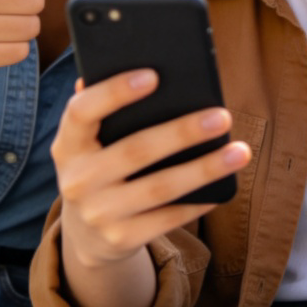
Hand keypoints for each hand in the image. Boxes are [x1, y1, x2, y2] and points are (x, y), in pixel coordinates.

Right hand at [51, 70, 250, 269]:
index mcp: (67, 144)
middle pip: (135, 150)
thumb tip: (137, 66)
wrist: (85, 234)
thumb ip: (104, 107)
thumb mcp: (88, 140)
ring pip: (160, 187)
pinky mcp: (122, 240)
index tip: (153, 74)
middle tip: (222, 115)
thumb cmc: (99, 165)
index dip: (114, 92)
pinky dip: (199, 200)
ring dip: (205, 168)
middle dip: (182, 132)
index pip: (82, 112)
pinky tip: (225, 183)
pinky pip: (169, 218)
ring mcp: (98, 213)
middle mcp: (77, 180)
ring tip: (240, 150)